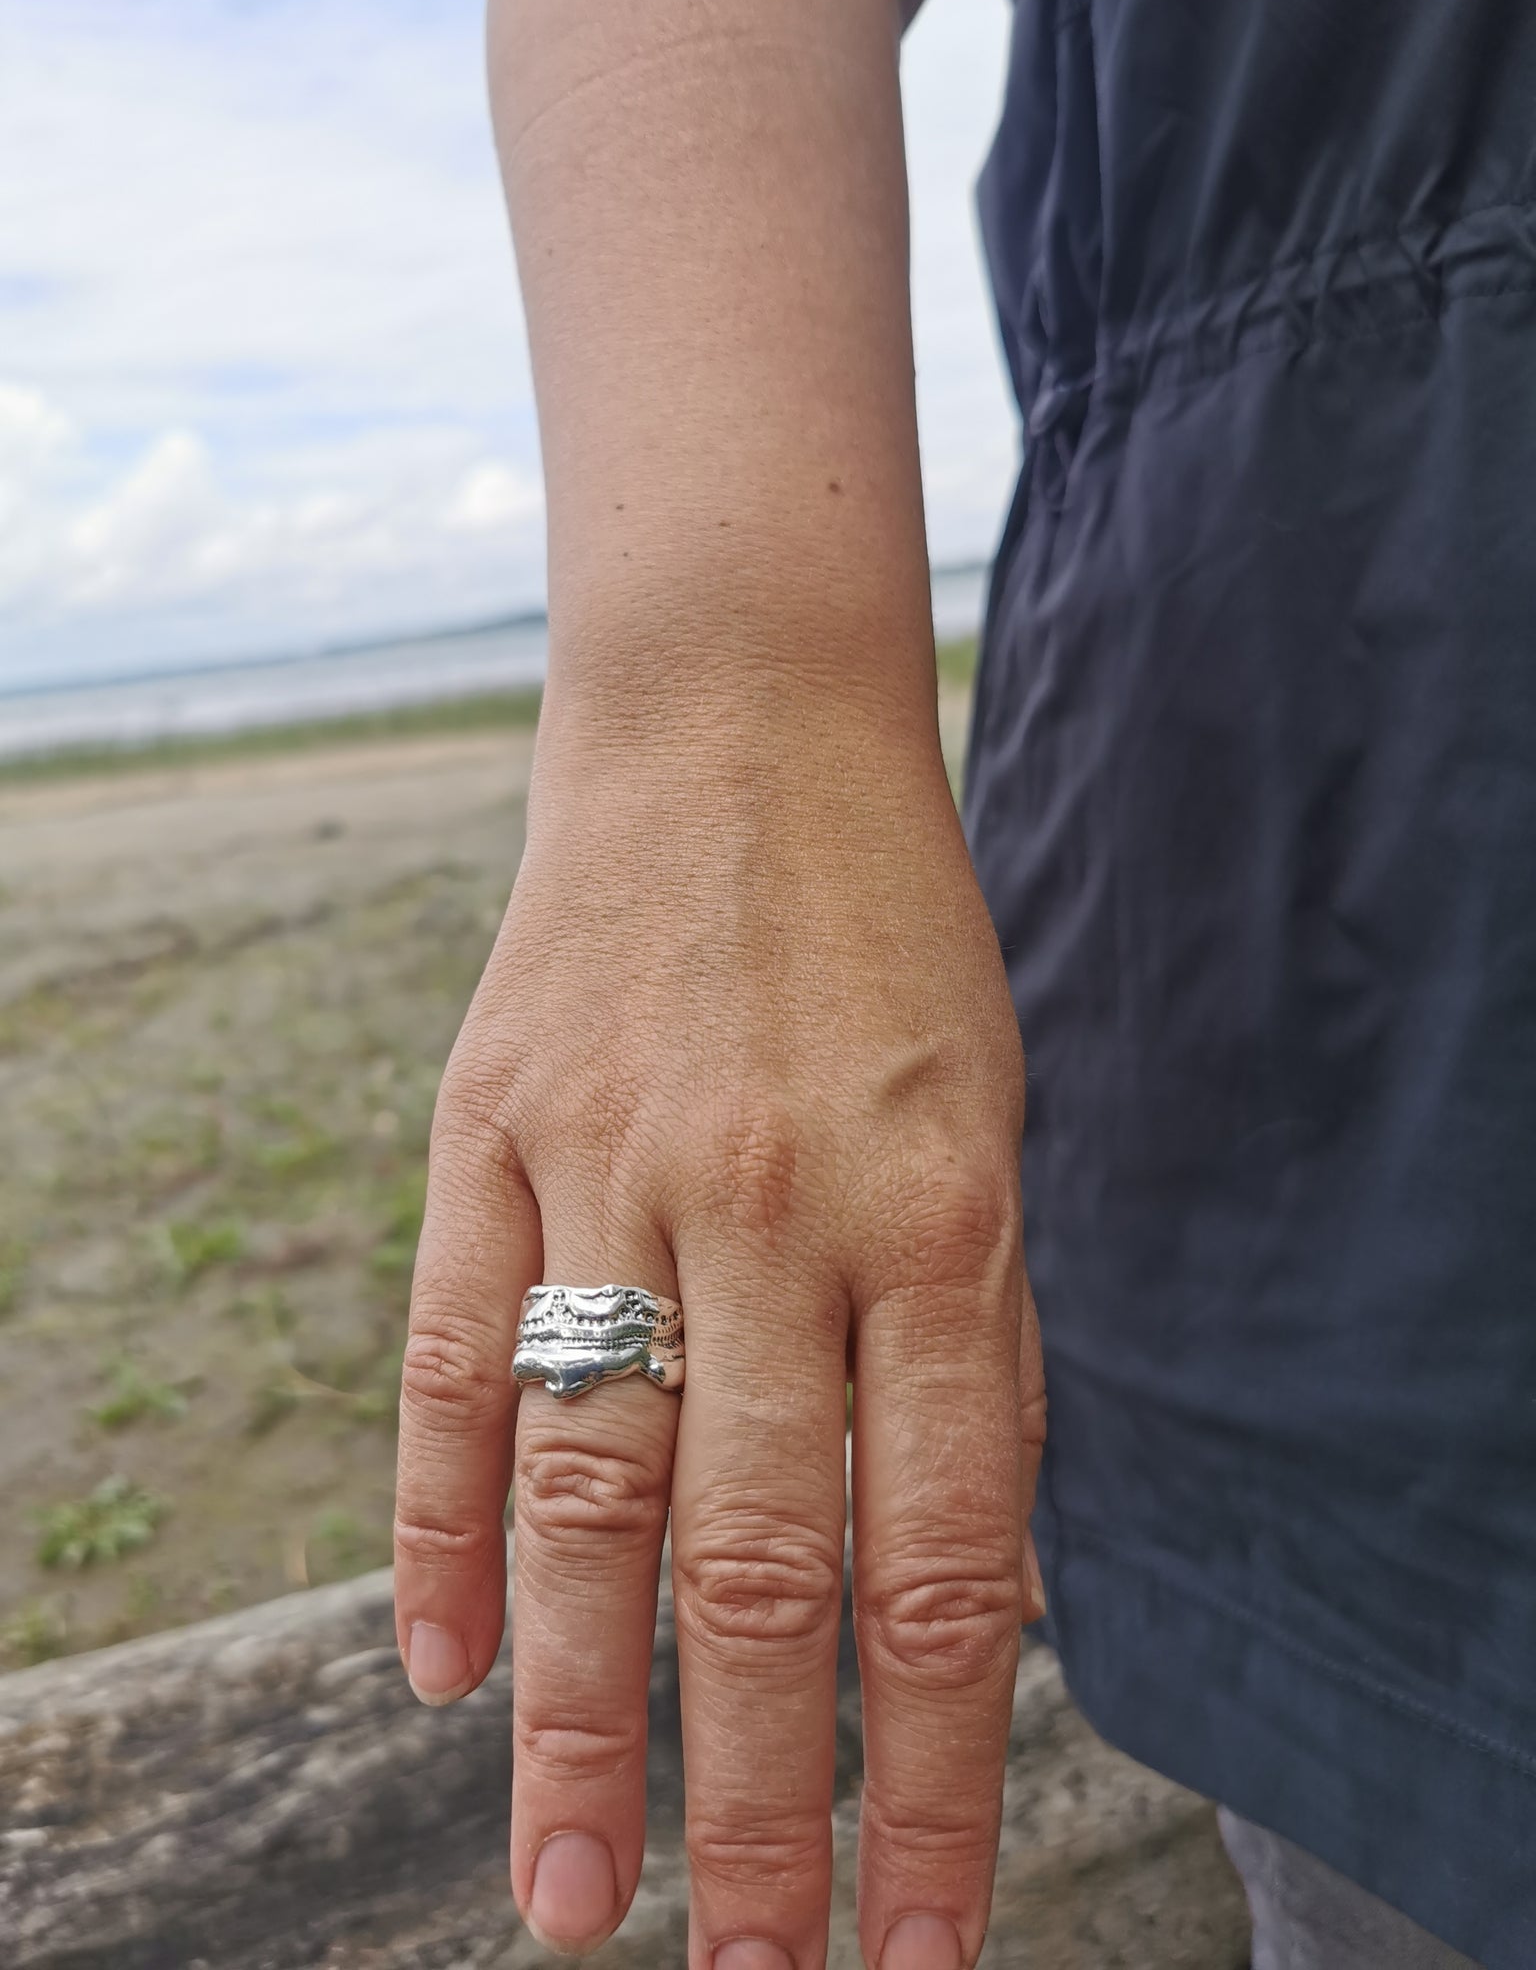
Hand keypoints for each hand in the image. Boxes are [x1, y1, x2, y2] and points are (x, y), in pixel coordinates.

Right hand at [393, 697, 1044, 1968]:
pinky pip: (450, 1356)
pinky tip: (433, 1666)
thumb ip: (974, 1355)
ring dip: (574, 1713)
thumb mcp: (993, 1131)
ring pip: (586, 1490)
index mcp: (942, 1216)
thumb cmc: (892, 946)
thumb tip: (974, 1600)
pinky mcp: (487, 1124)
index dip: (934, 1773)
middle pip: (762, 1561)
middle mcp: (776, 1208)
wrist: (738, 722)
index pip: (946, 1558)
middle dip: (758, 1798)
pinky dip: (435, 1526)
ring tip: (570, 1894)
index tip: (920, 1936)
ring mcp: (615, 1165)